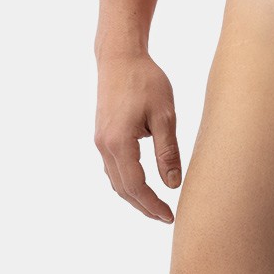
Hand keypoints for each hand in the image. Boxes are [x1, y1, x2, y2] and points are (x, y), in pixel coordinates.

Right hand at [94, 51, 182, 222]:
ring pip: (116, 180)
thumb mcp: (164, 115)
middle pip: (123, 189)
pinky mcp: (102, 134)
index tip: (170, 216)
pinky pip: (113, 168)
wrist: (120, 57)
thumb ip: (167, 151)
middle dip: (143, 206)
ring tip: (156, 205)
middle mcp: (104, 146)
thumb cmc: (145, 81)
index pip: (136, 186)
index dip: (153, 205)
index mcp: (119, 143)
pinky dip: (126, 181)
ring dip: (134, 196)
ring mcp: (100, 141)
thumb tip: (173, 184)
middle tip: (166, 217)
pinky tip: (141, 183)